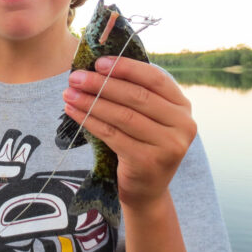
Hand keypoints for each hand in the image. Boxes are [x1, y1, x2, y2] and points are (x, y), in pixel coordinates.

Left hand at [63, 56, 196, 208]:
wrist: (146, 189)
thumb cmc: (141, 143)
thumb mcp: (147, 116)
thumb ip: (134, 92)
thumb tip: (96, 67)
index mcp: (182, 105)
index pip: (155, 78)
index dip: (126, 68)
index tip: (98, 62)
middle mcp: (182, 124)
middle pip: (136, 96)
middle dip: (102, 84)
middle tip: (75, 78)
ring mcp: (168, 145)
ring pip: (122, 116)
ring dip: (91, 102)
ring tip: (69, 94)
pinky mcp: (148, 161)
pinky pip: (113, 135)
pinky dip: (90, 121)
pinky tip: (74, 112)